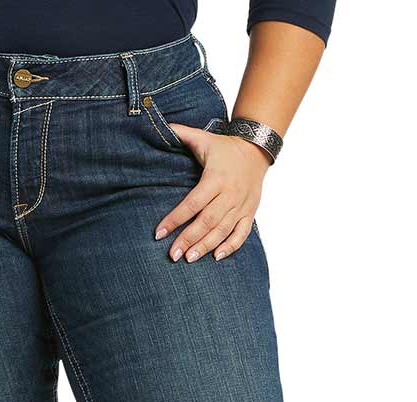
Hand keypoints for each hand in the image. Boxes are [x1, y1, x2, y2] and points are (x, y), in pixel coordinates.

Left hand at [154, 125, 269, 261]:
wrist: (257, 149)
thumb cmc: (225, 147)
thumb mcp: (204, 138)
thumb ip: (182, 134)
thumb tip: (162, 126)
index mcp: (216, 178)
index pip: (192, 203)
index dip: (175, 219)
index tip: (159, 233)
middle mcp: (230, 194)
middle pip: (207, 221)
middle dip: (188, 239)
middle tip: (173, 255)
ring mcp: (242, 205)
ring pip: (223, 230)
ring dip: (206, 246)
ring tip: (189, 259)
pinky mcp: (250, 212)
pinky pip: (242, 234)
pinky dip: (231, 246)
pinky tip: (216, 257)